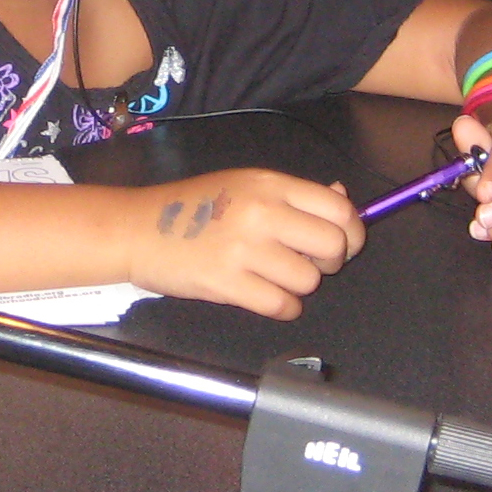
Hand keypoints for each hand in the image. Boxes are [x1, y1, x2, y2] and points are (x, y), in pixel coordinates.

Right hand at [125, 169, 364, 319]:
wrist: (137, 229)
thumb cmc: (195, 207)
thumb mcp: (246, 185)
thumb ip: (295, 196)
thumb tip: (342, 199)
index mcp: (271, 184)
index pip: (339, 209)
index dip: (353, 232)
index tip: (346, 244)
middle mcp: (263, 212)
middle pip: (333, 246)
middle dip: (331, 262)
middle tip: (311, 264)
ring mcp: (245, 249)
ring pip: (308, 280)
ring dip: (299, 286)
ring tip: (275, 277)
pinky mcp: (227, 283)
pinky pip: (281, 305)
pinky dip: (282, 307)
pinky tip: (266, 297)